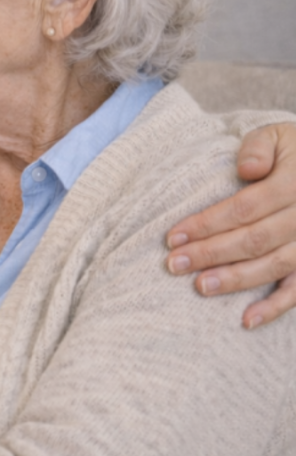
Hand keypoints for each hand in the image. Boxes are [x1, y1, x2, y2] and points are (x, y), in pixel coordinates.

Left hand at [166, 123, 295, 327]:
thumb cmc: (295, 150)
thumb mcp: (278, 135)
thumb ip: (258, 147)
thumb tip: (246, 170)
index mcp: (294, 183)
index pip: (245, 208)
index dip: (207, 224)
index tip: (172, 236)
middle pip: (255, 239)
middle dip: (211, 253)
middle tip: (174, 264)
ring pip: (274, 265)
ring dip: (236, 279)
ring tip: (200, 287)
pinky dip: (276, 307)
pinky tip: (246, 320)